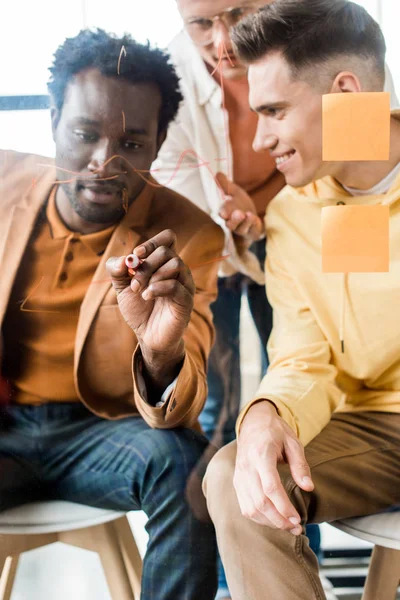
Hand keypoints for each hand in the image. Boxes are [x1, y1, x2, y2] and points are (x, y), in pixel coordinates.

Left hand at [106, 229, 194, 368]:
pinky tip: (147, 297)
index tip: (136, 255)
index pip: (168, 238)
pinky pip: (176, 285)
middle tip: (134, 283)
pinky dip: (157, 288)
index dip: (151, 242)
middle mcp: (177, 270)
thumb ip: (117, 269)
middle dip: (145, 265)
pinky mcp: (186, 301)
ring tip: (141, 292)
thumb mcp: (122, 286)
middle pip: (166, 250)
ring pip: (176, 263)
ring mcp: (184, 284)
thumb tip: (124, 259)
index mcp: (164, 263)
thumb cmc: (139, 309)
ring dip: (152, 276)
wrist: (147, 335)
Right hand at [216, 172, 263, 243]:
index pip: (223, 213)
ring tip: (246, 214)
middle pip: (230, 224)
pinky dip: (252, 223)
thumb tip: (217, 173)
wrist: (254, 218)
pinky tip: (254, 217)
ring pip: (241, 228)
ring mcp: (243, 229)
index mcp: (227, 214)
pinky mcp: (252, 232)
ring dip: (243, 222)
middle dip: (233, 219)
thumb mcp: (235, 193)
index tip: (223, 212)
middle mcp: (233, 223)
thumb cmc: (241, 206)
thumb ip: (226, 185)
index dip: (223, 213)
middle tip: (238, 213)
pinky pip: (251, 230)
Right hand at [234, 401, 313, 533]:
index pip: (270, 487)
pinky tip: (273, 520)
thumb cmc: (275, 432)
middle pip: (260, 502)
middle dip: (279, 520)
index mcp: (261, 454)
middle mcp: (247, 467)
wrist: (252, 423)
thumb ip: (300, 465)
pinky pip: (245, 506)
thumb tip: (309, 487)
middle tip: (297, 527)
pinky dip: (259, 518)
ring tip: (288, 526)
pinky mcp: (237, 482)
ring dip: (269, 522)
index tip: (297, 519)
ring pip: (250, 508)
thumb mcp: (292, 441)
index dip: (284, 507)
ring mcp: (239, 476)